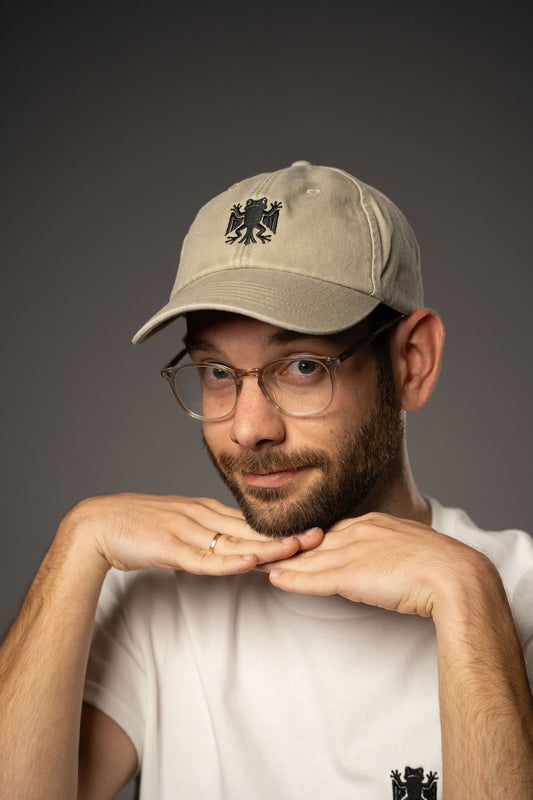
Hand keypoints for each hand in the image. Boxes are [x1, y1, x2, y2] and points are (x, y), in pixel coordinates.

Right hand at [60, 493, 323, 576]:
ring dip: (268, 547)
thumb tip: (229, 545)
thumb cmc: (137, 527)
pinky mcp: (171, 548)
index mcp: (205, 512)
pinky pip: (205, 558)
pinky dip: (230, 561)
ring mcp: (187, 531)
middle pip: (251, 530)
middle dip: (286, 535)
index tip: (309, 533)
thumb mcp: (179, 528)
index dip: (280, 529)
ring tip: (300, 549)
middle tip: (322, 536)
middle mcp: (202, 518)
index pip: (250, 523)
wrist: (98, 524)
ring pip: (235, 542)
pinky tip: (251, 563)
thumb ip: (204, 536)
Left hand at [261, 512, 486, 616]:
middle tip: (255, 546)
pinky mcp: (353, 576)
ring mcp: (353, 553)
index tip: (285, 541)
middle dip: (281, 545)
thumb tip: (374, 564)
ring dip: (279, 562)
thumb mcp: (406, 549)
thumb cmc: (440, 566)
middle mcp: (357, 533)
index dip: (304, 539)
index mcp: (370, 524)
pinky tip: (273, 579)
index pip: (328, 532)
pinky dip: (292, 580)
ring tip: (253, 562)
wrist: (455, 575)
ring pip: (307, 559)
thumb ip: (384, 552)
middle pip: (310, 542)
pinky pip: (315, 578)